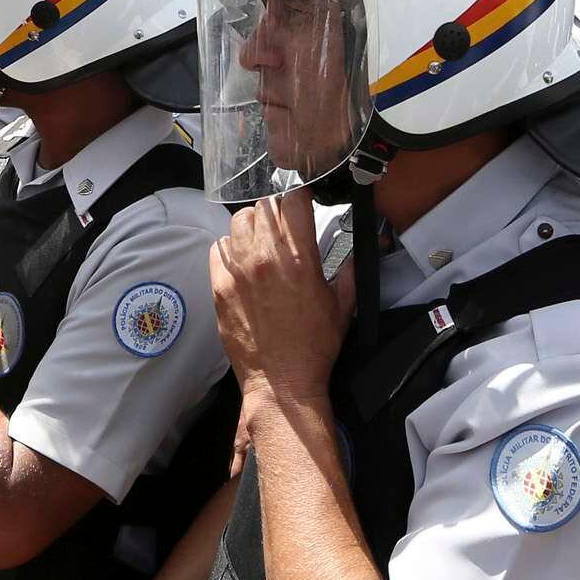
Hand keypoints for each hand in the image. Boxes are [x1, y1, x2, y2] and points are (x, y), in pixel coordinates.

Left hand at [210, 190, 342, 396]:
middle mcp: (266, 259)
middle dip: (277, 212)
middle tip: (283, 228)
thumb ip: (351, 271)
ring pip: (238, 221)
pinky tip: (241, 261)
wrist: (282, 382)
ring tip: (260, 242)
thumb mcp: (343, 306)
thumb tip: (361, 251)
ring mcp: (239, 272)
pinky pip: (218, 248)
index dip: (301, 198)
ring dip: (252, 226)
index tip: (303, 205)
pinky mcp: (220, 287)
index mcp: (300, 259)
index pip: (294, 201)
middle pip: (264, 206)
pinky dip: (230, 248)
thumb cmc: (313, 347)